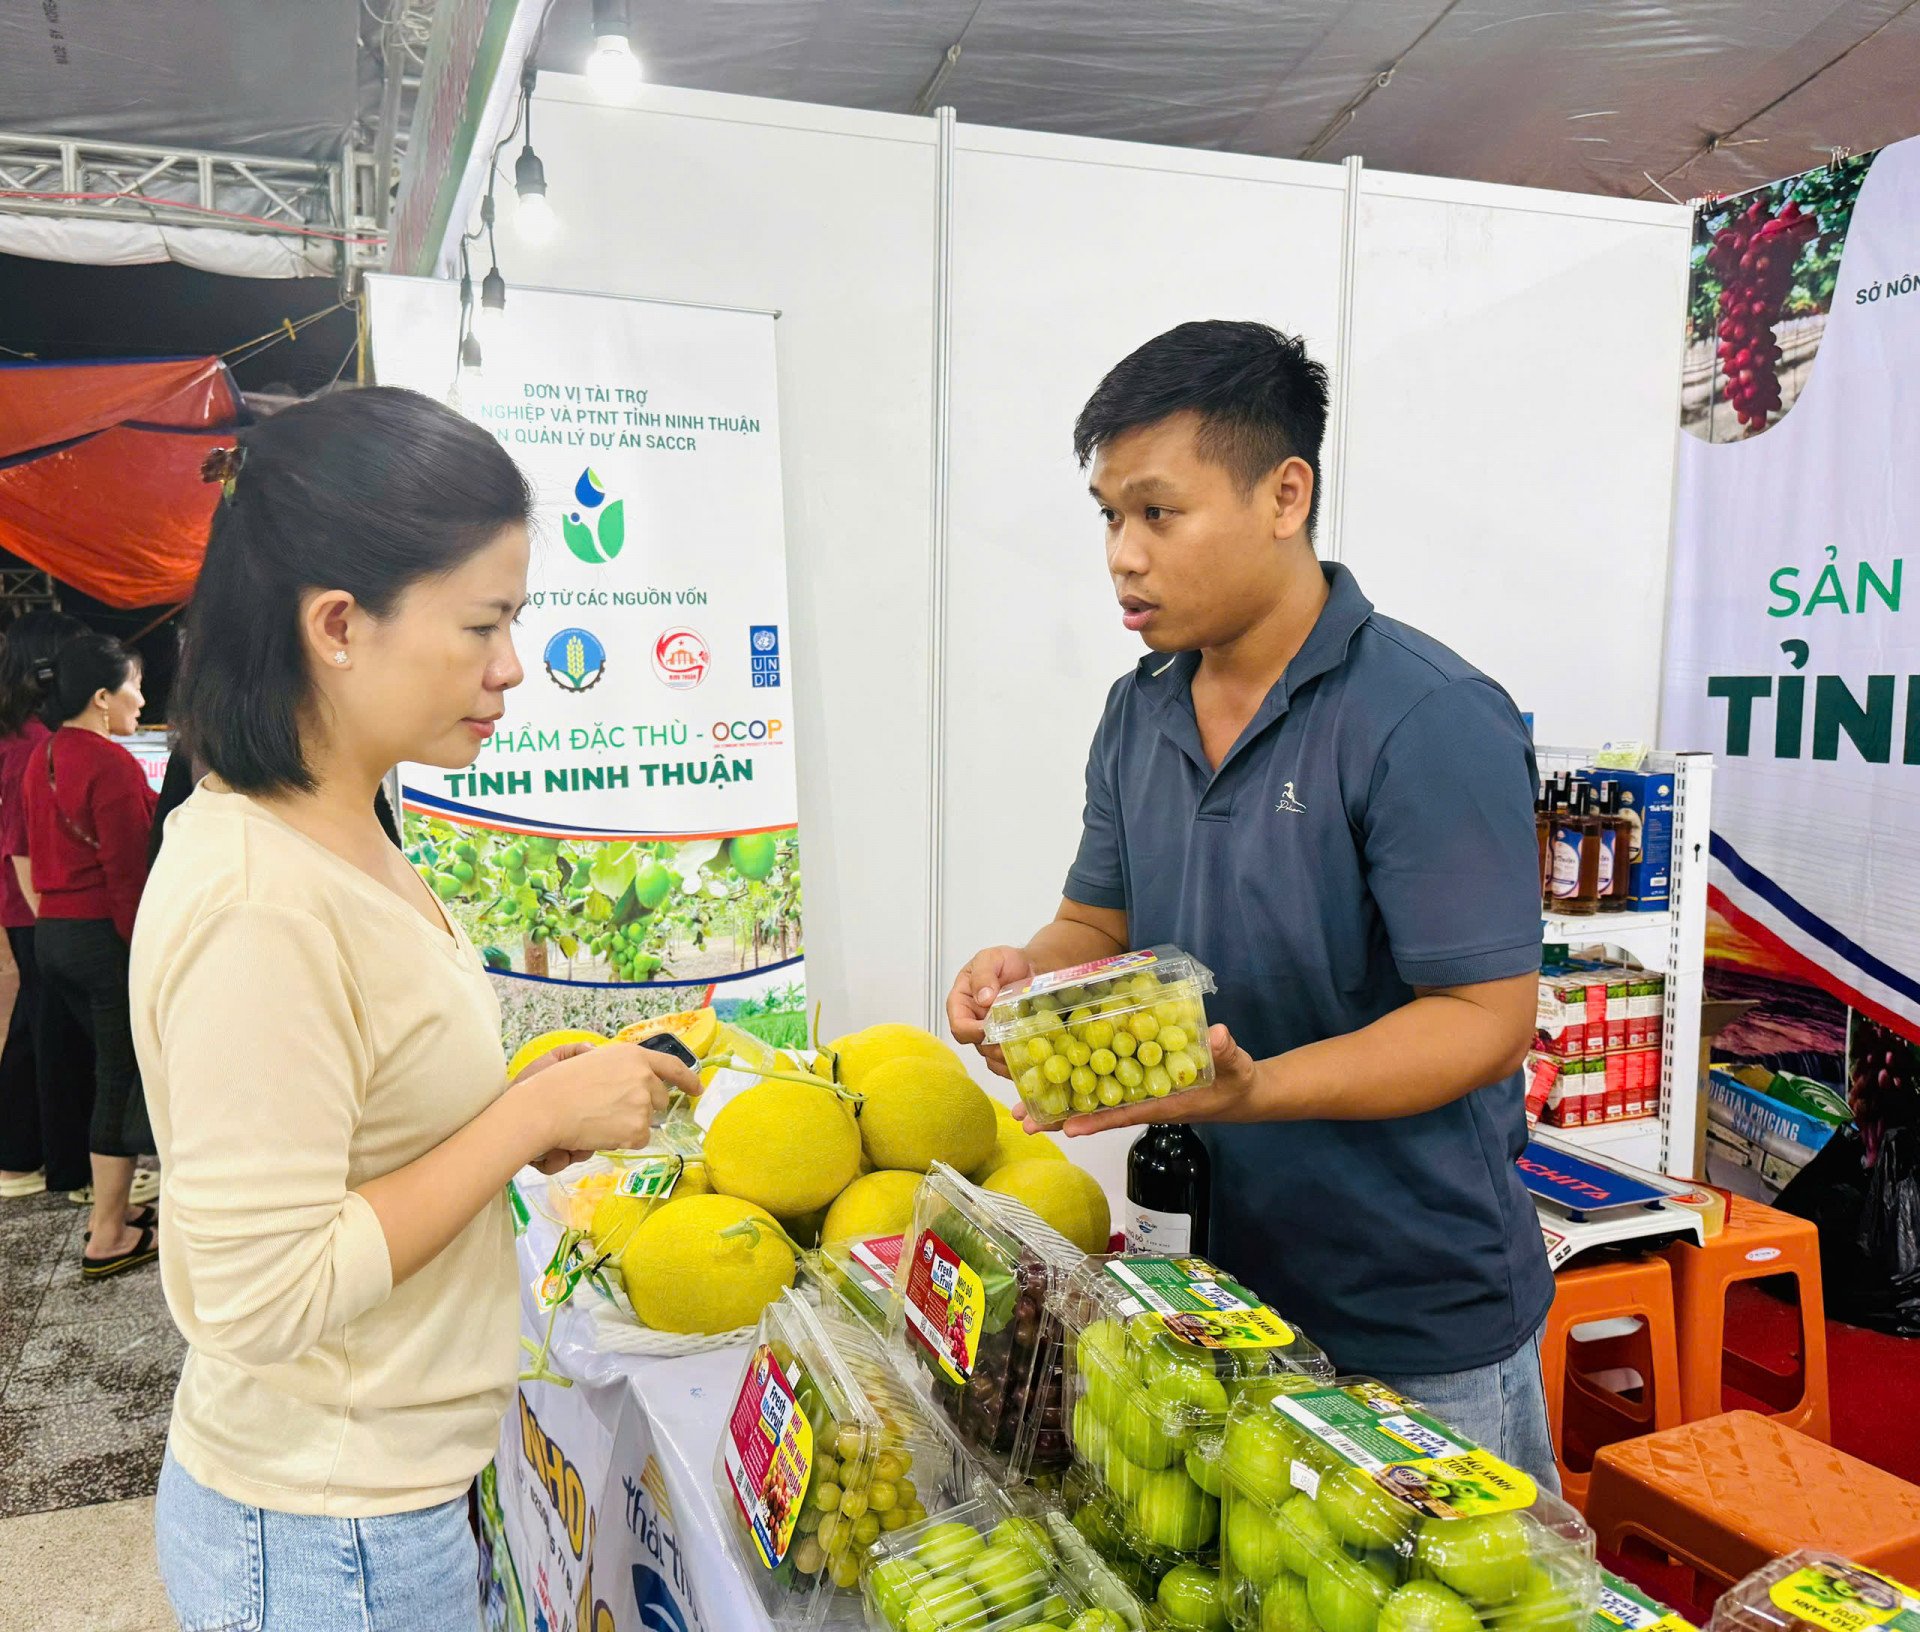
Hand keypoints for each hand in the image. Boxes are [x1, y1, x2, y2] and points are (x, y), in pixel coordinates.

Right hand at [513, 1042, 702, 1163]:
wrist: (547, 1108)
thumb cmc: (562, 1084)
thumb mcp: (595, 1060)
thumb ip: (622, 1068)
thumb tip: (635, 1079)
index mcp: (635, 1056)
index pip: (672, 1067)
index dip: (688, 1079)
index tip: (697, 1088)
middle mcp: (645, 1077)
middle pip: (658, 1099)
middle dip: (643, 1107)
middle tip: (612, 1110)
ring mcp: (643, 1104)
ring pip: (645, 1122)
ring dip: (628, 1124)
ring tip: (599, 1119)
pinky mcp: (638, 1129)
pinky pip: (638, 1139)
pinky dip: (622, 1140)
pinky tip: (601, 1132)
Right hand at [947, 944, 1033, 1078]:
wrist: (1033, 967)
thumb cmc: (1007, 962)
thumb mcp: (991, 958)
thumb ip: (984, 974)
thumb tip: (982, 998)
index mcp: (962, 1003)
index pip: (959, 1025)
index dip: (971, 1031)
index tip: (988, 1029)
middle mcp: (974, 1022)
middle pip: (977, 1045)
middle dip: (993, 1048)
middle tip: (1012, 1043)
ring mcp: (991, 1035)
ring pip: (992, 1058)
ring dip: (1007, 1059)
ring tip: (1024, 1053)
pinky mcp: (1007, 1043)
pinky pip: (1007, 1062)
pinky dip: (1017, 1064)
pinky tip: (1030, 1060)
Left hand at [1031, 1024, 1260, 1136]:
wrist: (1243, 1093)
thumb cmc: (1237, 1082)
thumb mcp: (1235, 1065)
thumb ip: (1225, 1051)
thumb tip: (1218, 1036)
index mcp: (1163, 1104)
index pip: (1123, 1114)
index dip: (1096, 1120)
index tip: (1066, 1127)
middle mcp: (1143, 1102)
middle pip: (1096, 1112)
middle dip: (1060, 1118)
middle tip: (1023, 1120)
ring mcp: (1138, 1094)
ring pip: (1094, 1101)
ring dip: (1061, 1104)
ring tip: (1024, 1109)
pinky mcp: (1138, 1084)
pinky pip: (1105, 1086)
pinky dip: (1081, 1085)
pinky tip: (1056, 1080)